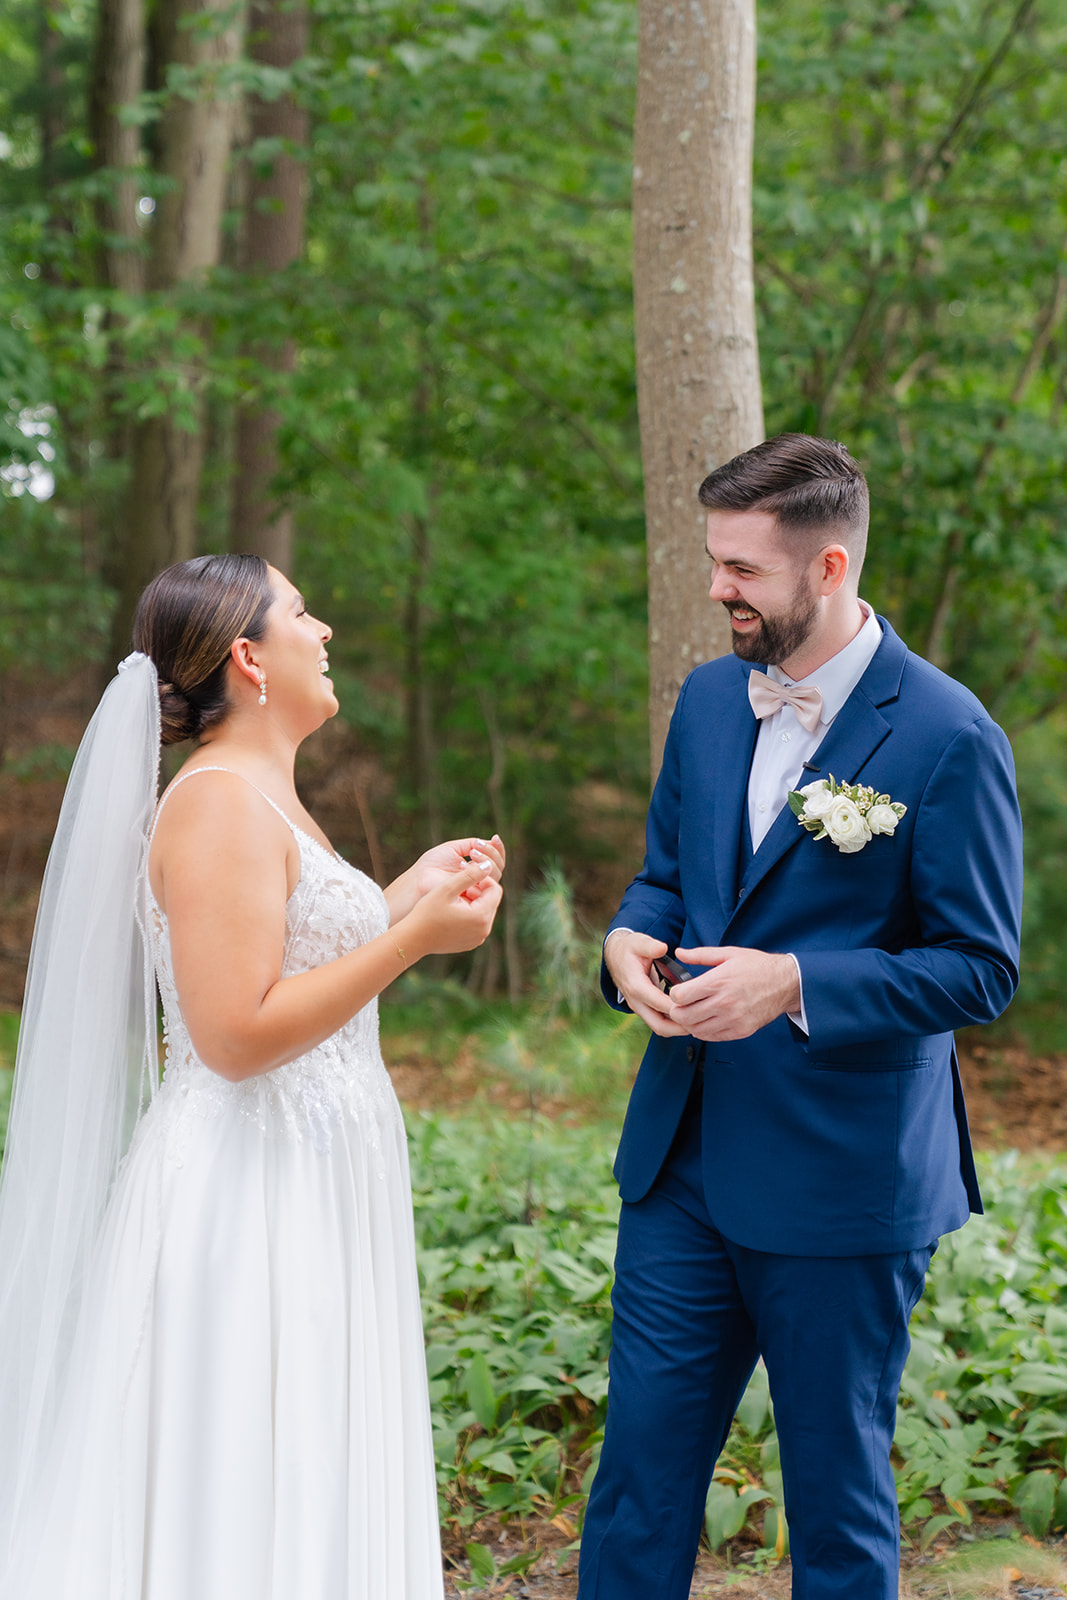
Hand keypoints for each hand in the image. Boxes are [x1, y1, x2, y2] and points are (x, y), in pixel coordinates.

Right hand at [402, 860, 502, 956]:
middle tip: (457, 885)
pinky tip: (452, 910)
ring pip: (484, 911)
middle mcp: (484, 930)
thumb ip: (470, 874)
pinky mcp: (471, 943)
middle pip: (491, 901)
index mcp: (481, 916)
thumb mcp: (447, 888)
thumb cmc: (427, 913)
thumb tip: (488, 864)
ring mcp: (478, 939)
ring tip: (453, 897)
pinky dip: (469, 913)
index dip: (482, 878)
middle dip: (478, 890)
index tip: (465, 874)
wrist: (413, 939)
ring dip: (473, 901)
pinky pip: (477, 923)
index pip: (495, 889)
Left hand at [413, 836, 505, 898]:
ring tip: (472, 854)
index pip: (494, 859)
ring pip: (496, 874)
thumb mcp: (453, 848)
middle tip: (477, 847)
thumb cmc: (431, 865)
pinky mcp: (473, 897)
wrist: (419, 879)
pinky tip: (468, 863)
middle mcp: (477, 879)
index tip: (495, 837)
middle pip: (498, 866)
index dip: (497, 848)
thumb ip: (471, 844)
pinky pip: (488, 885)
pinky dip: (483, 871)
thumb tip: (491, 840)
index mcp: (473, 868)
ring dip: (488, 860)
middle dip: (492, 853)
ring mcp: (476, 888)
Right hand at [603, 930, 688, 1037]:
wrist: (615, 956)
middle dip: (679, 1027)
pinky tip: (688, 1018)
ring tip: (698, 1024)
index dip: (676, 1008)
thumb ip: (650, 946)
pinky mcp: (643, 1009)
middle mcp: (635, 1001)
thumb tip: (663, 948)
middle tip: (700, 1023)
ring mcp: (638, 1007)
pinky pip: (658, 1022)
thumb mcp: (638, 942)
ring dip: (677, 1028)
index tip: (695, 1007)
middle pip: (658, 1025)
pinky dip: (672, 1024)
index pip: (658, 1003)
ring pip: (659, 1027)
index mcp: (635, 985)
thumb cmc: (629, 949)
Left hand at [668, 946, 799, 1041]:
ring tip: (692, 1013)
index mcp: (718, 981)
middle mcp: (724, 1003)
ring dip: (689, 1023)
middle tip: (680, 1006)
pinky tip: (706, 1020)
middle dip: (676, 1011)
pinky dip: (703, 1031)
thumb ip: (701, 954)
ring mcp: (733, 1019)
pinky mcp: (740, 1031)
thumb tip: (679, 952)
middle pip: (684, 1016)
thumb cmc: (757, 966)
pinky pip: (711, 1037)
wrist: (785, 984)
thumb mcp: (729, 953)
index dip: (674, 994)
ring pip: (695, 1030)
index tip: (678, 991)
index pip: (680, 997)